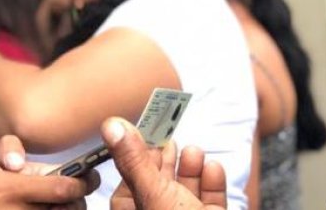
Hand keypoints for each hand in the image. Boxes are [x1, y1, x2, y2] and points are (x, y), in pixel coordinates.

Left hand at [104, 118, 226, 209]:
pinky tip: (213, 167)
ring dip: (191, 167)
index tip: (144, 128)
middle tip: (167, 132)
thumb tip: (112, 126)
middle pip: (160, 182)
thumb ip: (135, 160)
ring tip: (194, 150)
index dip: (137, 154)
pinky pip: (211, 199)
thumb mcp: (154, 194)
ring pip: (187, 189)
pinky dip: (213, 182)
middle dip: (165, 157)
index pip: (129, 180)